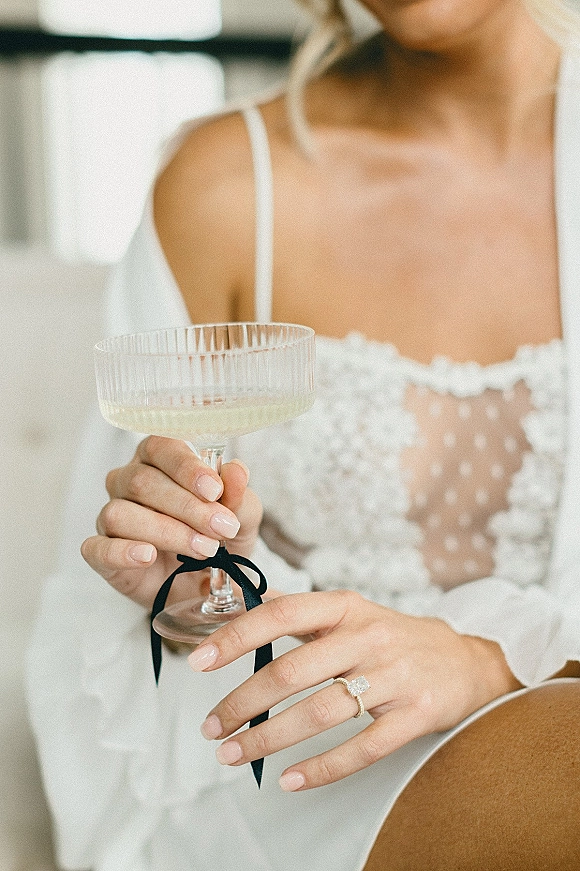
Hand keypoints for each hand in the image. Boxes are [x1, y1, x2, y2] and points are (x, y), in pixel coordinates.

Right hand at [81, 436, 262, 608]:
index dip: (187, 467)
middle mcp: (128, 481)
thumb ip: (237, 494)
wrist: (207, 583)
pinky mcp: (101, 553)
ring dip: (167, 532)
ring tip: (203, 549)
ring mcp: (111, 516)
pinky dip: (123, 552)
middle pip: (143, 482)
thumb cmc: (217, 536)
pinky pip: (99, 548)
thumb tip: (236, 472)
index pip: (162, 447)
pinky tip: (148, 556)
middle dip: (187, 507)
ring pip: (122, 513)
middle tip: (221, 528)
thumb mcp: (240, 516)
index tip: (214, 490)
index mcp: (159, 460)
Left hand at [188, 590, 521, 788]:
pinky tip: (289, 779)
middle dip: (242, 703)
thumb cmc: (393, 637)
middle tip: (212, 726)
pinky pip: (362, 747)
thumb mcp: (349, 612)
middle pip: (292, 671)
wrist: (465, 661)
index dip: (237, 636)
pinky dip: (321, 768)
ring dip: (269, 739)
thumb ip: (298, 612)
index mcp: (345, 607)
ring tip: (234, 754)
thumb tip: (238, 607)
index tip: (199, 660)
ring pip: (319, 713)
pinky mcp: (415, 715)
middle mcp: (368, 637)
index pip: (282, 614)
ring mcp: (394, 677)